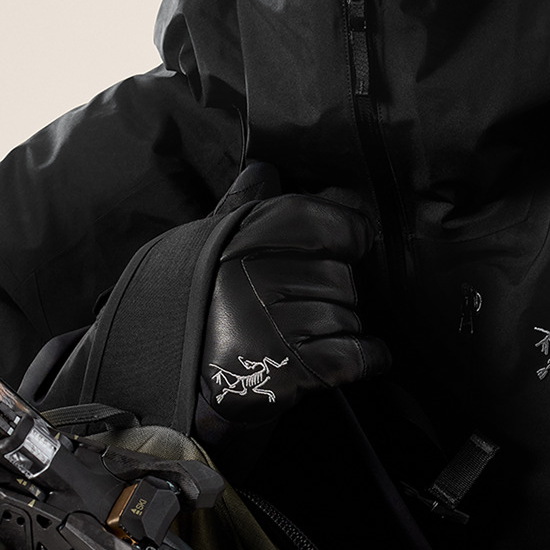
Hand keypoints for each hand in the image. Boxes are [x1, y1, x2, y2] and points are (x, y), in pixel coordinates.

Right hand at [195, 178, 383, 448]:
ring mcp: (272, 321)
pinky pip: (355, 354)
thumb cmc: (209, 308)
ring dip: (339, 329)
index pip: (335, 223)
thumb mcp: (217, 247)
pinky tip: (350, 357)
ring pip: (349, 315)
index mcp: (248, 234)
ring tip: (302, 337)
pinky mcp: (288, 367)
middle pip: (344, 276)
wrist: (183, 381)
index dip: (347, 237)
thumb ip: (246, 206)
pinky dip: (366, 357)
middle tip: (302, 308)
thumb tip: (263, 167)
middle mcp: (258, 272)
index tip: (343, 248)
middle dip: (335, 293)